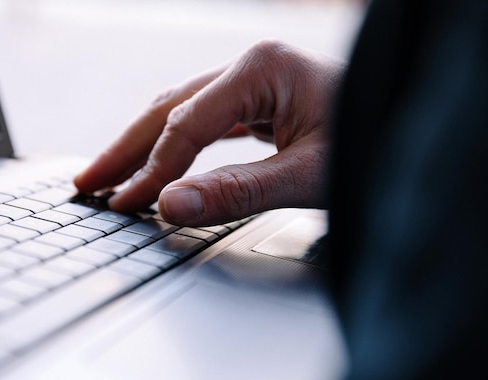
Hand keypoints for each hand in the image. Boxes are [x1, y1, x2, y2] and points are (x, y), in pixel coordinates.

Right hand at [74, 39, 344, 225]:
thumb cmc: (368, 137)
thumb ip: (238, 191)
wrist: (401, 117)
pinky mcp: (254, 98)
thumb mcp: (307, 175)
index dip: (152, 170)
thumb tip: (170, 206)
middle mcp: (248, 65)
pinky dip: (172, 145)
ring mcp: (250, 79)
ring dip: (141, 146)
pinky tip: (156, 163)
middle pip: (167, 108)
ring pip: (178, 111)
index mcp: (259, 68)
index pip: (186, 125)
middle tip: (86, 183)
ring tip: (107, 174)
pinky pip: (200, 120)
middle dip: (125, 148)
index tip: (124, 205)